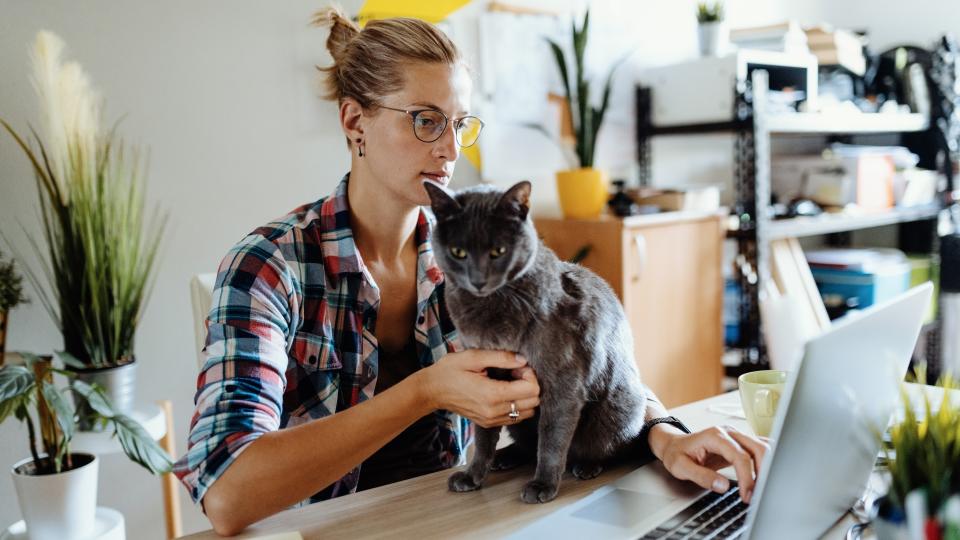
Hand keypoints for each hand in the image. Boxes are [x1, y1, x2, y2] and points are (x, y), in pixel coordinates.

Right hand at [419, 350, 540, 427]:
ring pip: (528, 412)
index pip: (532, 390)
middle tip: (514, 372)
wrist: (432, 390)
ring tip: (510, 382)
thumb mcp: (474, 357)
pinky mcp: (489, 423)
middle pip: (533, 402)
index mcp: (492, 395)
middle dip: (530, 384)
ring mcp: (492, 420)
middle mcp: (494, 412)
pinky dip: (518, 405)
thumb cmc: (450, 370)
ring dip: (525, 396)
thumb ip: (501, 357)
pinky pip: (516, 417)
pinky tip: (505, 391)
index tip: (517, 366)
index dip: (530, 374)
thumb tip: (523, 360)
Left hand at [649, 424, 769, 502]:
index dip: (747, 477)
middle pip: (758, 448)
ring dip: (767, 467)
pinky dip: (767, 462)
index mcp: (714, 436)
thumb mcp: (681, 467)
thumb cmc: (676, 454)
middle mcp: (729, 433)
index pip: (740, 456)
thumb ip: (701, 476)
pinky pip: (760, 449)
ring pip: (763, 447)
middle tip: (757, 494)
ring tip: (761, 488)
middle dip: (763, 473)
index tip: (747, 495)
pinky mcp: (740, 443)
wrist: (674, 445)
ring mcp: (736, 436)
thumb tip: (723, 485)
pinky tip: (765, 476)